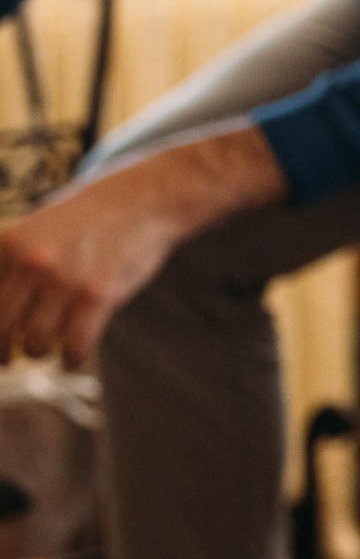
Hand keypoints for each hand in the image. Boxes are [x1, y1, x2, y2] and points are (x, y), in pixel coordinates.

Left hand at [0, 125, 285, 369]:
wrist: (145, 198)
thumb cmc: (90, 218)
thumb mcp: (37, 228)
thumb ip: (11, 261)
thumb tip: (1, 314)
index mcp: (9, 244)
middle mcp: (31, 263)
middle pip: (0, 329)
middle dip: (2, 352)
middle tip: (8, 360)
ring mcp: (65, 279)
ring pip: (35, 343)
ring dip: (40, 352)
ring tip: (49, 350)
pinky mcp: (100, 294)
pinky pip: (75, 345)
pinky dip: (73, 360)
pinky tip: (75, 358)